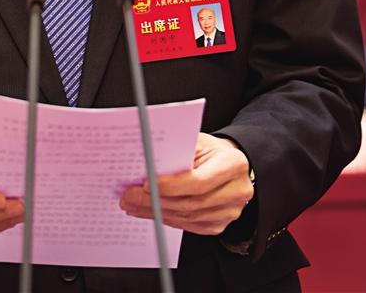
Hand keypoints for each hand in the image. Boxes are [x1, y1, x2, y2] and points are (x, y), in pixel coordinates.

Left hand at [119, 132, 252, 235]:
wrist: (228, 162)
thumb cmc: (210, 149)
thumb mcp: (197, 141)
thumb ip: (177, 151)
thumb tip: (145, 162)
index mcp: (232, 164)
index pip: (198, 181)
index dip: (170, 186)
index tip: (145, 183)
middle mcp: (236, 191)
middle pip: (190, 202)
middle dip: (155, 201)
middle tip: (130, 196)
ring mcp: (229, 212)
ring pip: (186, 217)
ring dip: (156, 212)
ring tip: (132, 203)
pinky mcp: (218, 224)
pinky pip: (188, 225)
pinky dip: (165, 218)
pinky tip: (148, 210)